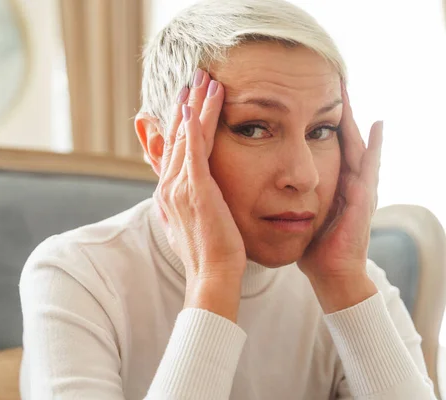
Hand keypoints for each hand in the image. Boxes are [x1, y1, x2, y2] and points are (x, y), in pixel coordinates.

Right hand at [155, 70, 245, 321]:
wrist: (213, 276)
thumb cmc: (208, 255)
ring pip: (187, 137)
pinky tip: (198, 105)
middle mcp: (169, 186)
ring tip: (206, 79)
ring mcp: (180, 187)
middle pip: (178, 135)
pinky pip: (194, 150)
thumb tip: (175, 204)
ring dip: (196, 105)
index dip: (181, 120)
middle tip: (196, 76)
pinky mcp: (195, 190)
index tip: (188, 98)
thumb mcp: (189, 227)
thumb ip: (182, 209)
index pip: (175, 148)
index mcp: (169, 193)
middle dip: (187, 103)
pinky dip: (195, 125)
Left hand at [298, 82, 381, 312]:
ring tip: (349, 94)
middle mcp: (349, 181)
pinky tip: (374, 129)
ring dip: (356, 121)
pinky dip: (373, 149)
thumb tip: (263, 179)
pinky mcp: (362, 201)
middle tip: (335, 82)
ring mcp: (360, 189)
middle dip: (341, 113)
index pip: (324, 144)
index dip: (318, 121)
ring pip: (359, 147)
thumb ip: (288, 193)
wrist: (330, 272)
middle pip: (344, 139)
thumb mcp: (298, 211)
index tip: (308, 95)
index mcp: (332, 182)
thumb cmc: (313, 243)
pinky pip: (368, 169)